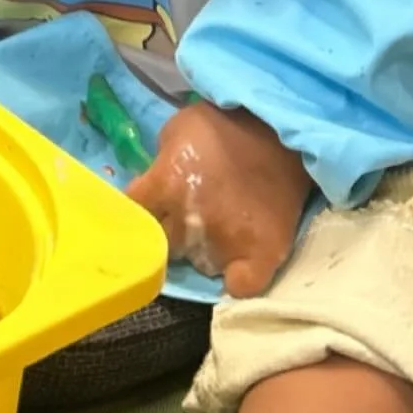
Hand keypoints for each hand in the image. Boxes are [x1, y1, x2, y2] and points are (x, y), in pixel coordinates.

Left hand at [126, 100, 312, 296]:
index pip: (133, 216)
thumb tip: (146, 193)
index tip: (145, 213)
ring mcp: (226, 242)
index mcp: (166, 184)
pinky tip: (237, 264)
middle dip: (169, 231)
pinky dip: (237, 280)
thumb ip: (156, 165)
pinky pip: (240, 286)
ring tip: (217, 227)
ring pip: (198, 264)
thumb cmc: (222, 126)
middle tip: (185, 215)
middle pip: (163, 244)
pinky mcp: (262, 255)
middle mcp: (189, 220)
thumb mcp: (175, 130)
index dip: (136, 215)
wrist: (279, 129)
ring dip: (201, 250)